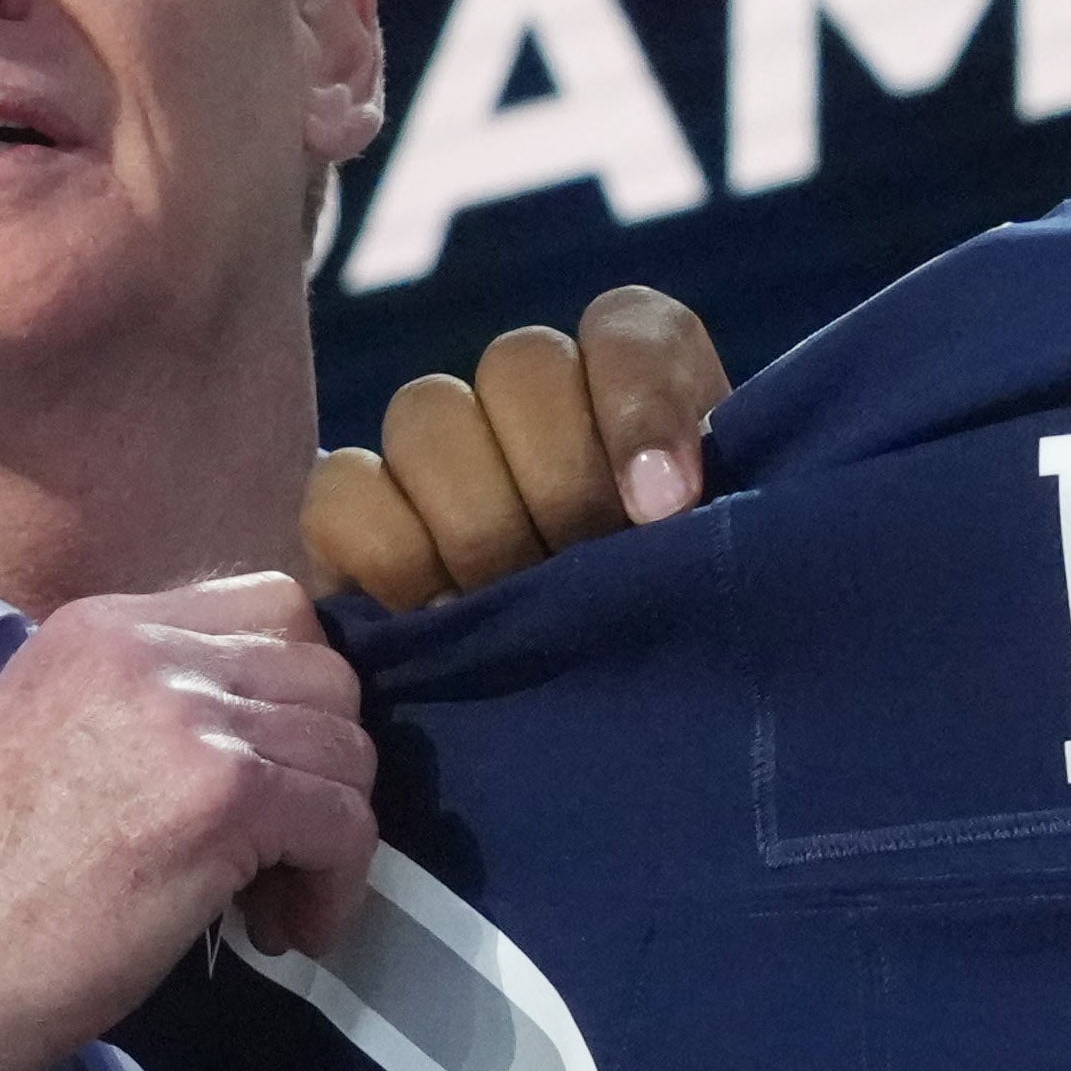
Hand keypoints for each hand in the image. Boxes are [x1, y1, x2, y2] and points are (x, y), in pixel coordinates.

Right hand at [0, 573, 383, 1070]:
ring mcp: (189, 715)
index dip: (294, 698)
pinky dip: (337, 886)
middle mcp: (147, 649)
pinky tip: (283, 932)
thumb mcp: (42, 739)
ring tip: (272, 903)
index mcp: (99, 627)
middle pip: (324, 675)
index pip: (267, 607)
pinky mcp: (225, 796)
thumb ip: (135, 710)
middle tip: (282, 845)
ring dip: (331, 835)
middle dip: (323, 765)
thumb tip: (238, 733)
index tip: (272, 771)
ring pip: (347, 750)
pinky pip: (345, 823)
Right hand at [297, 289, 732, 607]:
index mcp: (637, 391)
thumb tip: (658, 500)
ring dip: (480, 523)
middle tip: (589, 573)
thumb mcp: (729, 576)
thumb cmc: (684, 643)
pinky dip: (389, 550)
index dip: (639, 406)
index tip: (665, 506)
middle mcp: (533, 400)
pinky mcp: (354, 517)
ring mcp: (437, 453)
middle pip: (520, 364)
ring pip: (428, 414)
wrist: (615, 741)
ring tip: (515, 607)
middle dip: (562, 483)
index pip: (628, 329)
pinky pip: (341, 488)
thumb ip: (709, 518)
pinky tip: (439, 616)